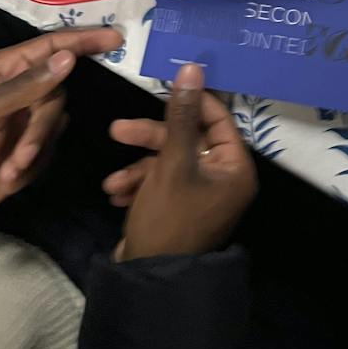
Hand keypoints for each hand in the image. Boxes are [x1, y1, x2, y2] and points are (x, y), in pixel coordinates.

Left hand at [0, 26, 121, 229]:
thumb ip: (27, 85)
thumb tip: (69, 56)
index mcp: (2, 71)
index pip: (49, 46)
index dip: (83, 40)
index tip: (116, 39)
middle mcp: (16, 90)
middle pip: (57, 91)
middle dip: (42, 126)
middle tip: (23, 153)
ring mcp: (22, 120)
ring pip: (55, 122)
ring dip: (34, 149)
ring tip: (9, 170)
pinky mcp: (27, 149)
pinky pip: (51, 147)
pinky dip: (33, 163)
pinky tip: (8, 177)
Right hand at [105, 63, 256, 260]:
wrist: (146, 281)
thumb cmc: (168, 218)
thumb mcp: (172, 162)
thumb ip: (182, 114)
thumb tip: (193, 67)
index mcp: (235, 167)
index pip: (217, 118)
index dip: (189, 101)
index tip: (161, 85)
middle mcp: (224, 178)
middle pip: (188, 139)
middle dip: (150, 139)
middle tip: (117, 131)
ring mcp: (202, 194)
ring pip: (169, 161)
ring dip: (139, 168)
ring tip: (112, 183)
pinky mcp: (180, 207)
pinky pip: (162, 183)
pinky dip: (140, 185)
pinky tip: (116, 194)